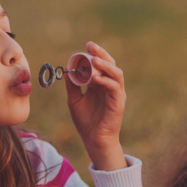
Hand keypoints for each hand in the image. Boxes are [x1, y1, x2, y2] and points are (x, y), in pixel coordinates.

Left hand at [66, 41, 126, 170]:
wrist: (94, 140)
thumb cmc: (86, 121)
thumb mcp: (74, 100)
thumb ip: (72, 85)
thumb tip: (67, 70)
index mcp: (100, 84)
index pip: (101, 64)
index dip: (95, 54)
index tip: (87, 46)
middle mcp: (110, 86)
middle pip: (110, 64)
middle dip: (102, 54)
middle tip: (91, 46)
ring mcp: (116, 94)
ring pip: (116, 73)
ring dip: (106, 65)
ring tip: (94, 60)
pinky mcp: (119, 103)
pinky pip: (115, 87)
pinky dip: (106, 81)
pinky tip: (96, 78)